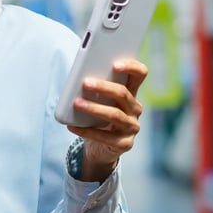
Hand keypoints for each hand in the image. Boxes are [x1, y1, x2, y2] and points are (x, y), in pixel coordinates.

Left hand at [66, 59, 147, 181]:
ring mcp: (132, 127)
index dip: (131, 67)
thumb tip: (79, 79)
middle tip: (85, 83)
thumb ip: (96, 90)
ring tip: (77, 103)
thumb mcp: (99, 102)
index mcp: (131, 94)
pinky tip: (72, 126)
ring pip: (114, 114)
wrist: (100, 148)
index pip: (140, 75)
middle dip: (103, 87)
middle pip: (123, 94)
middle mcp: (135, 109)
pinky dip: (86, 130)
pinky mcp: (125, 144)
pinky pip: (104, 136)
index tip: (114, 64)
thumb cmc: (97, 119)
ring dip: (94, 108)